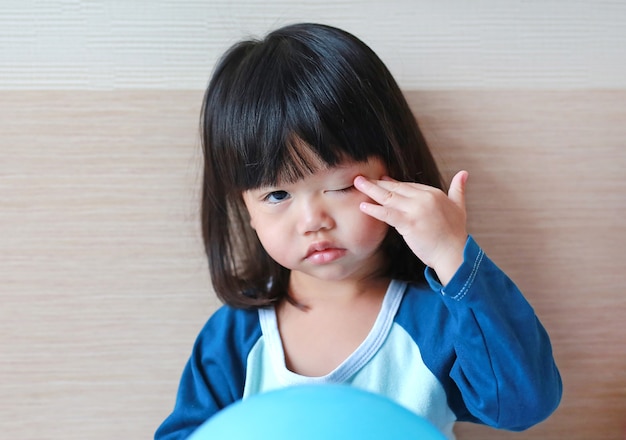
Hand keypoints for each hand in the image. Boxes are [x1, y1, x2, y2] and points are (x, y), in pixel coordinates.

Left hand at [354, 170, 468, 285]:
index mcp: (434, 193)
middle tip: (362, 178)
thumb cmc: (455, 234)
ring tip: (357, 184)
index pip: (409, 186)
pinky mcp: (408, 223)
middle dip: (377, 183)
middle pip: (396, 188)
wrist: (453, 253)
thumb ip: (458, 189)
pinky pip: (387, 214)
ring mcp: (415, 210)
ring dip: (371, 190)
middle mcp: (424, 198)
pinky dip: (374, 209)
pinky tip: (363, 206)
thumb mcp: (459, 207)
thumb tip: (464, 173)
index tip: (382, 180)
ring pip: (388, 197)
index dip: (393, 183)